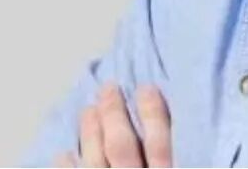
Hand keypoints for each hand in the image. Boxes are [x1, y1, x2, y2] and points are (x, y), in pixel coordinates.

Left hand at [52, 82, 171, 166]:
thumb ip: (183, 156)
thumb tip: (185, 134)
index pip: (159, 142)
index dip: (152, 112)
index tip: (146, 87)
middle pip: (121, 145)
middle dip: (113, 114)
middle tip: (108, 87)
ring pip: (96, 163)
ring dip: (89, 135)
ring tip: (87, 110)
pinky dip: (68, 168)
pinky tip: (62, 155)